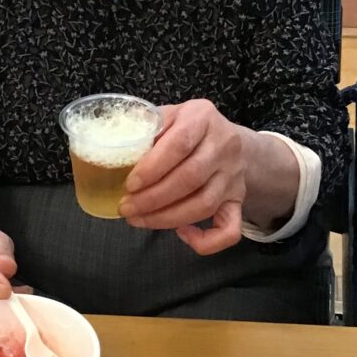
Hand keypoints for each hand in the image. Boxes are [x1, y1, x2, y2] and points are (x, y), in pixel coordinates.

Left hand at [118, 100, 255, 255]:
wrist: (233, 142)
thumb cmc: (190, 129)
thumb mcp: (169, 115)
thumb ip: (146, 128)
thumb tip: (117, 153)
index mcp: (202, 117)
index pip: (179, 144)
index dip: (152, 168)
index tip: (129, 185)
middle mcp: (224, 145)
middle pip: (190, 178)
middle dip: (153, 198)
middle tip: (127, 208)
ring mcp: (233, 175)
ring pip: (204, 204)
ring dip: (167, 218)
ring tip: (139, 220)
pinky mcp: (238, 200)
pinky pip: (230, 229)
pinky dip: (206, 240)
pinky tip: (182, 235)